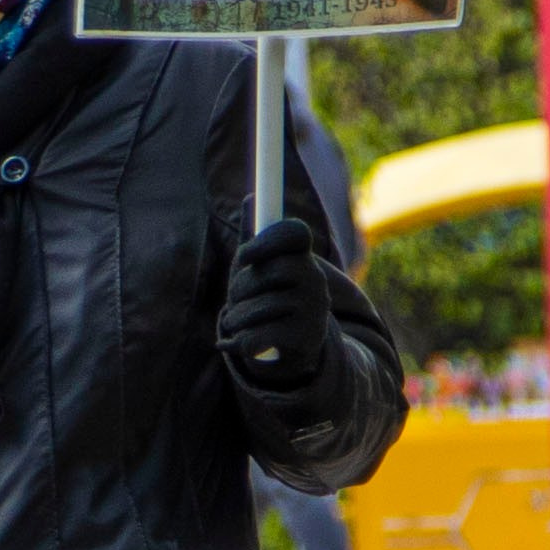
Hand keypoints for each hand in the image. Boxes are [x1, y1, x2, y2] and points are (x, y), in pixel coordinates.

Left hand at [218, 217, 330, 388]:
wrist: (291, 351)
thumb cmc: (268, 301)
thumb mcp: (259, 270)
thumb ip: (253, 239)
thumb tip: (250, 198)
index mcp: (303, 257)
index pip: (295, 233)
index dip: (266, 240)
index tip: (244, 255)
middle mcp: (316, 280)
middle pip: (270, 272)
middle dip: (240, 287)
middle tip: (234, 298)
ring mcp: (315, 310)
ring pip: (260, 308)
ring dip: (236, 319)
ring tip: (236, 323)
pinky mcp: (307, 339)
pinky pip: (260, 336)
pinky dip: (242, 343)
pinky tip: (241, 344)